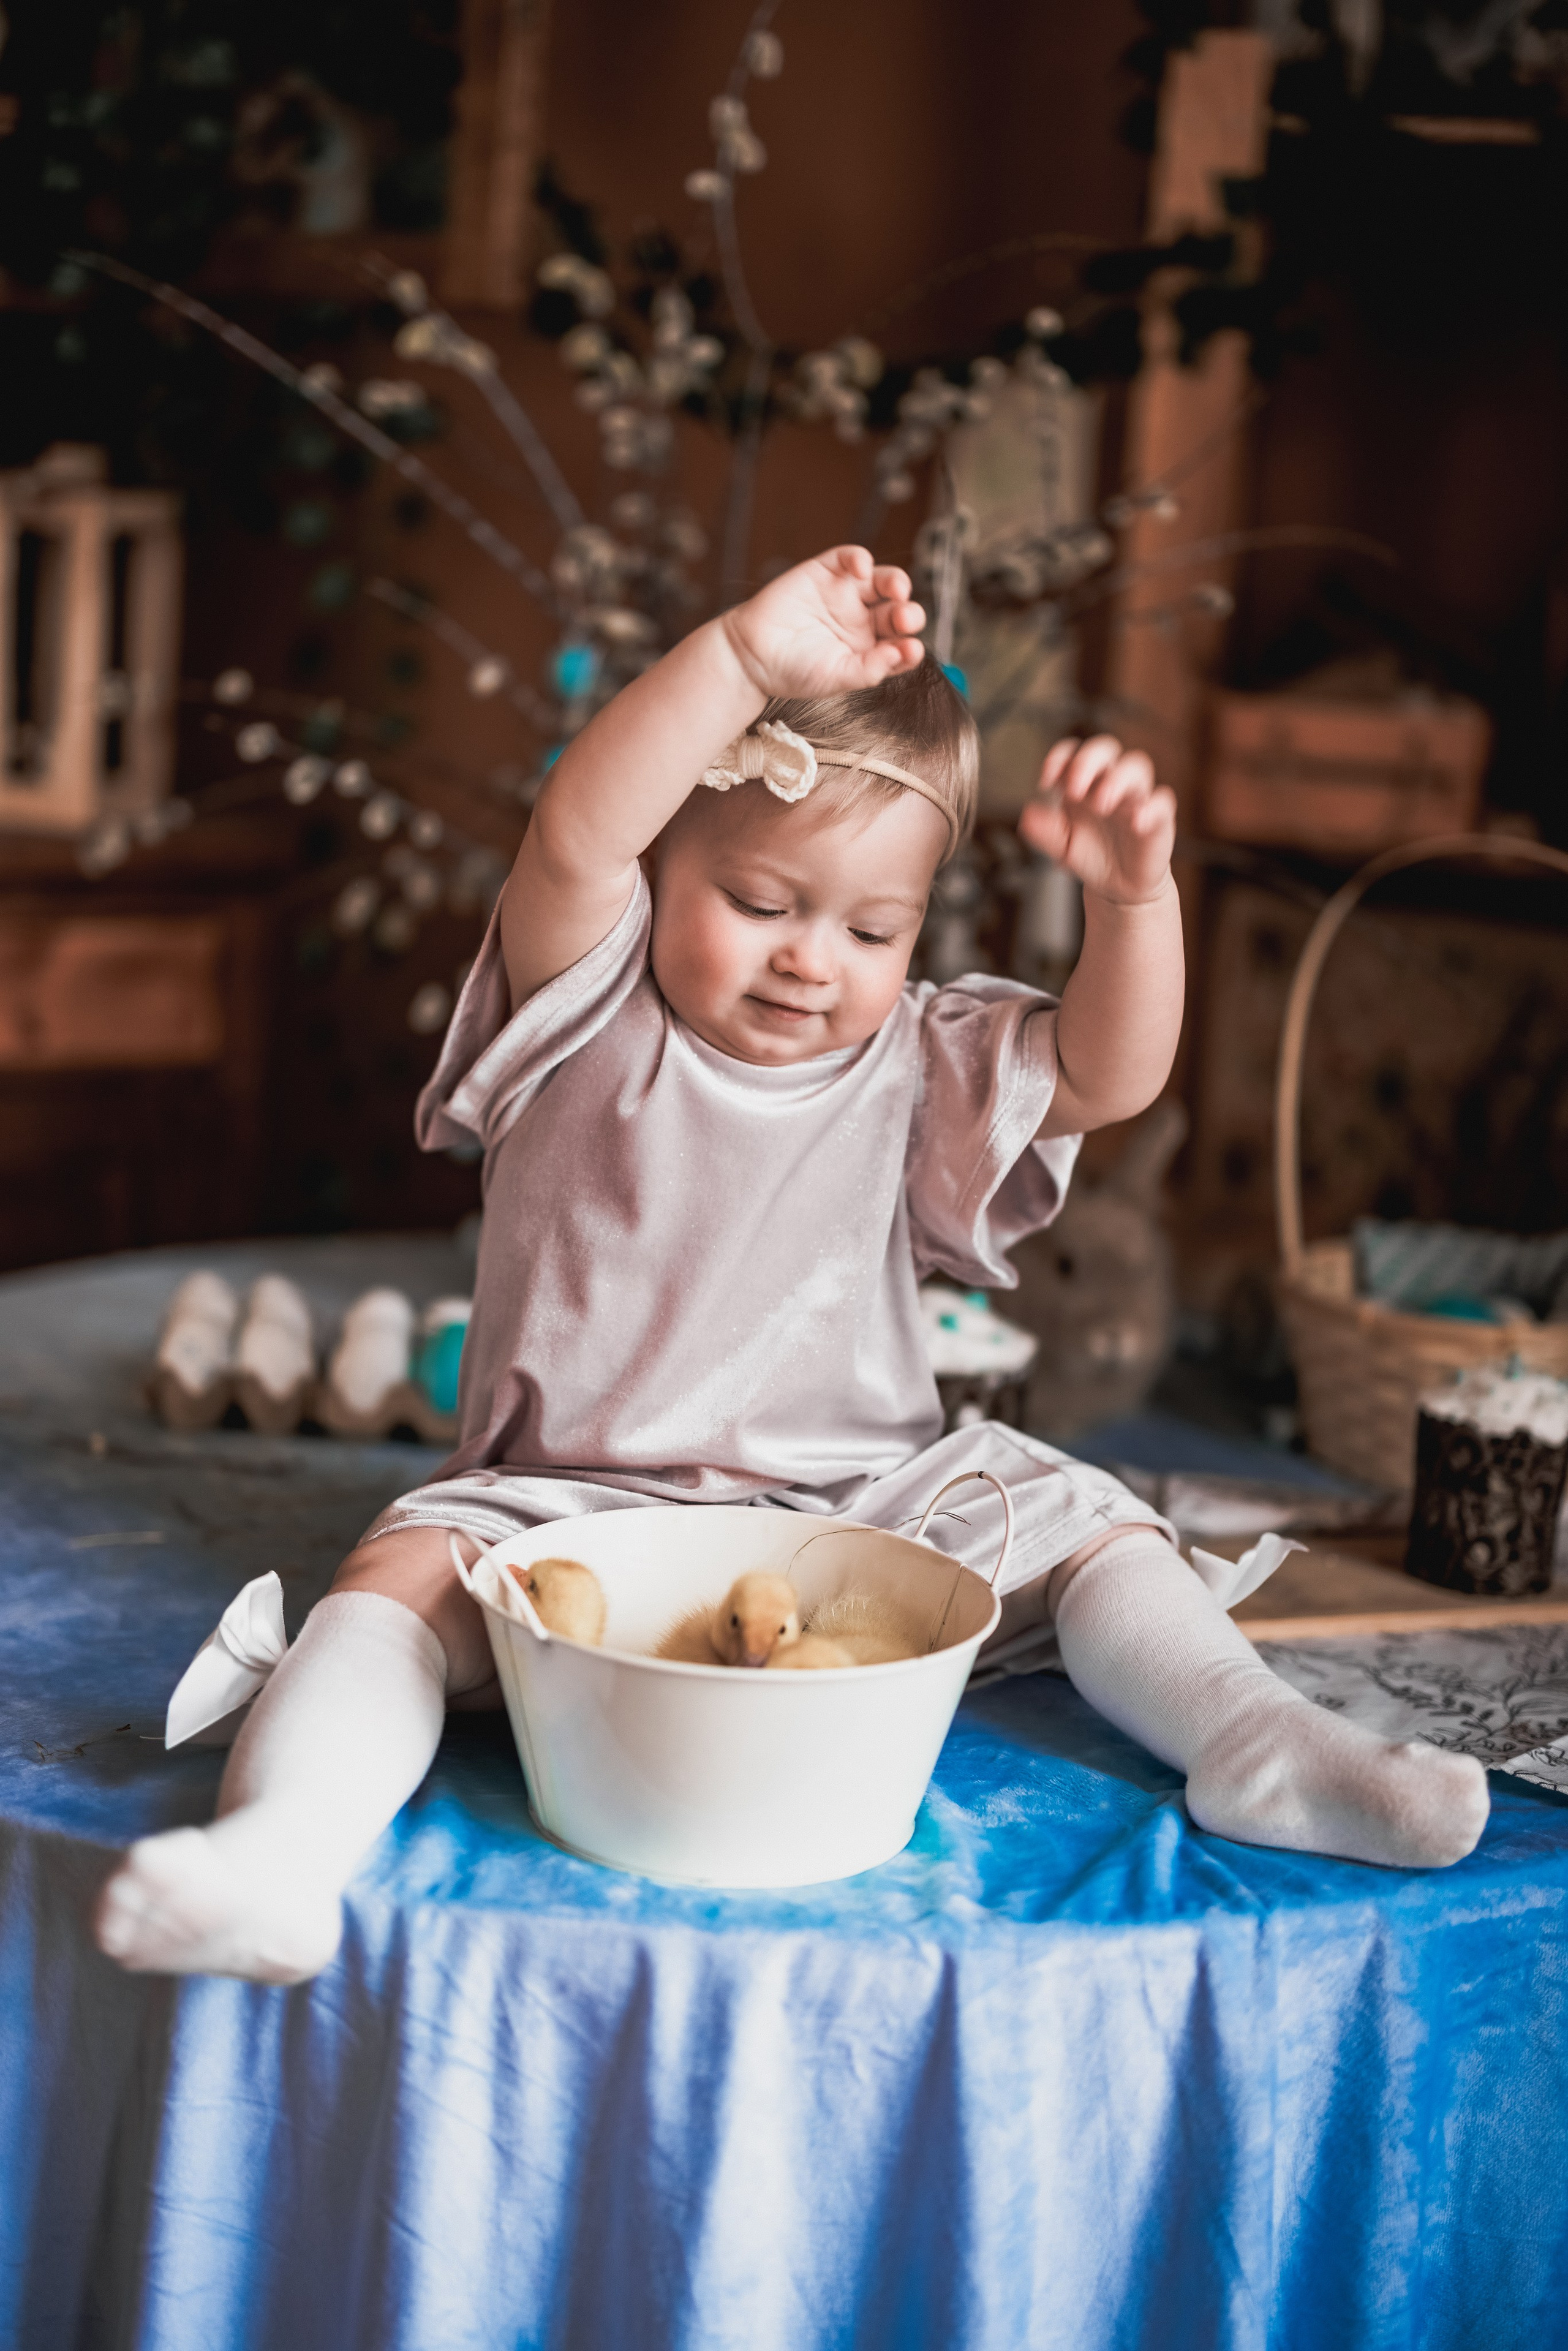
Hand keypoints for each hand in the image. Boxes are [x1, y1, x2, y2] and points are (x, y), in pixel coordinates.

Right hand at [720, 546, 925, 700]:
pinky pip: (850, 558)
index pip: (902, 644)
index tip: (910, 651)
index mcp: (870, 648)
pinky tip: (862, 569)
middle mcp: (864, 620)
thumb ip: (869, 669)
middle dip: (909, 614)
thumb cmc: (793, 670)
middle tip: (904, 620)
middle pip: (899, 610)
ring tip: (897, 590)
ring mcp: (846, 594)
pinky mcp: (826, 571)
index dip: (911, 646)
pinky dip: (860, 559)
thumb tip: (900, 654)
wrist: (751, 654)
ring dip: (897, 582)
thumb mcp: (835, 677)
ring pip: (883, 581)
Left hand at [1018, 735, 1175, 905]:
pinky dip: (1151, 808)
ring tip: (1101, 804)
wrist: (1118, 887)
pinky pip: (1162, 803)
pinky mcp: (1158, 818)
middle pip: (1106, 748)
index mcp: (1083, 783)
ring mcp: (1136, 797)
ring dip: (1117, 779)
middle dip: (1088, 761)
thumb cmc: (1091, 855)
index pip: (1073, 752)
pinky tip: (1136, 822)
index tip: (1046, 781)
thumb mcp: (1061, 846)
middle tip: (1073, 789)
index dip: (1060, 757)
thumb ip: (1044, 831)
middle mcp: (1110, 782)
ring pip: (1137, 766)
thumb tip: (1028, 815)